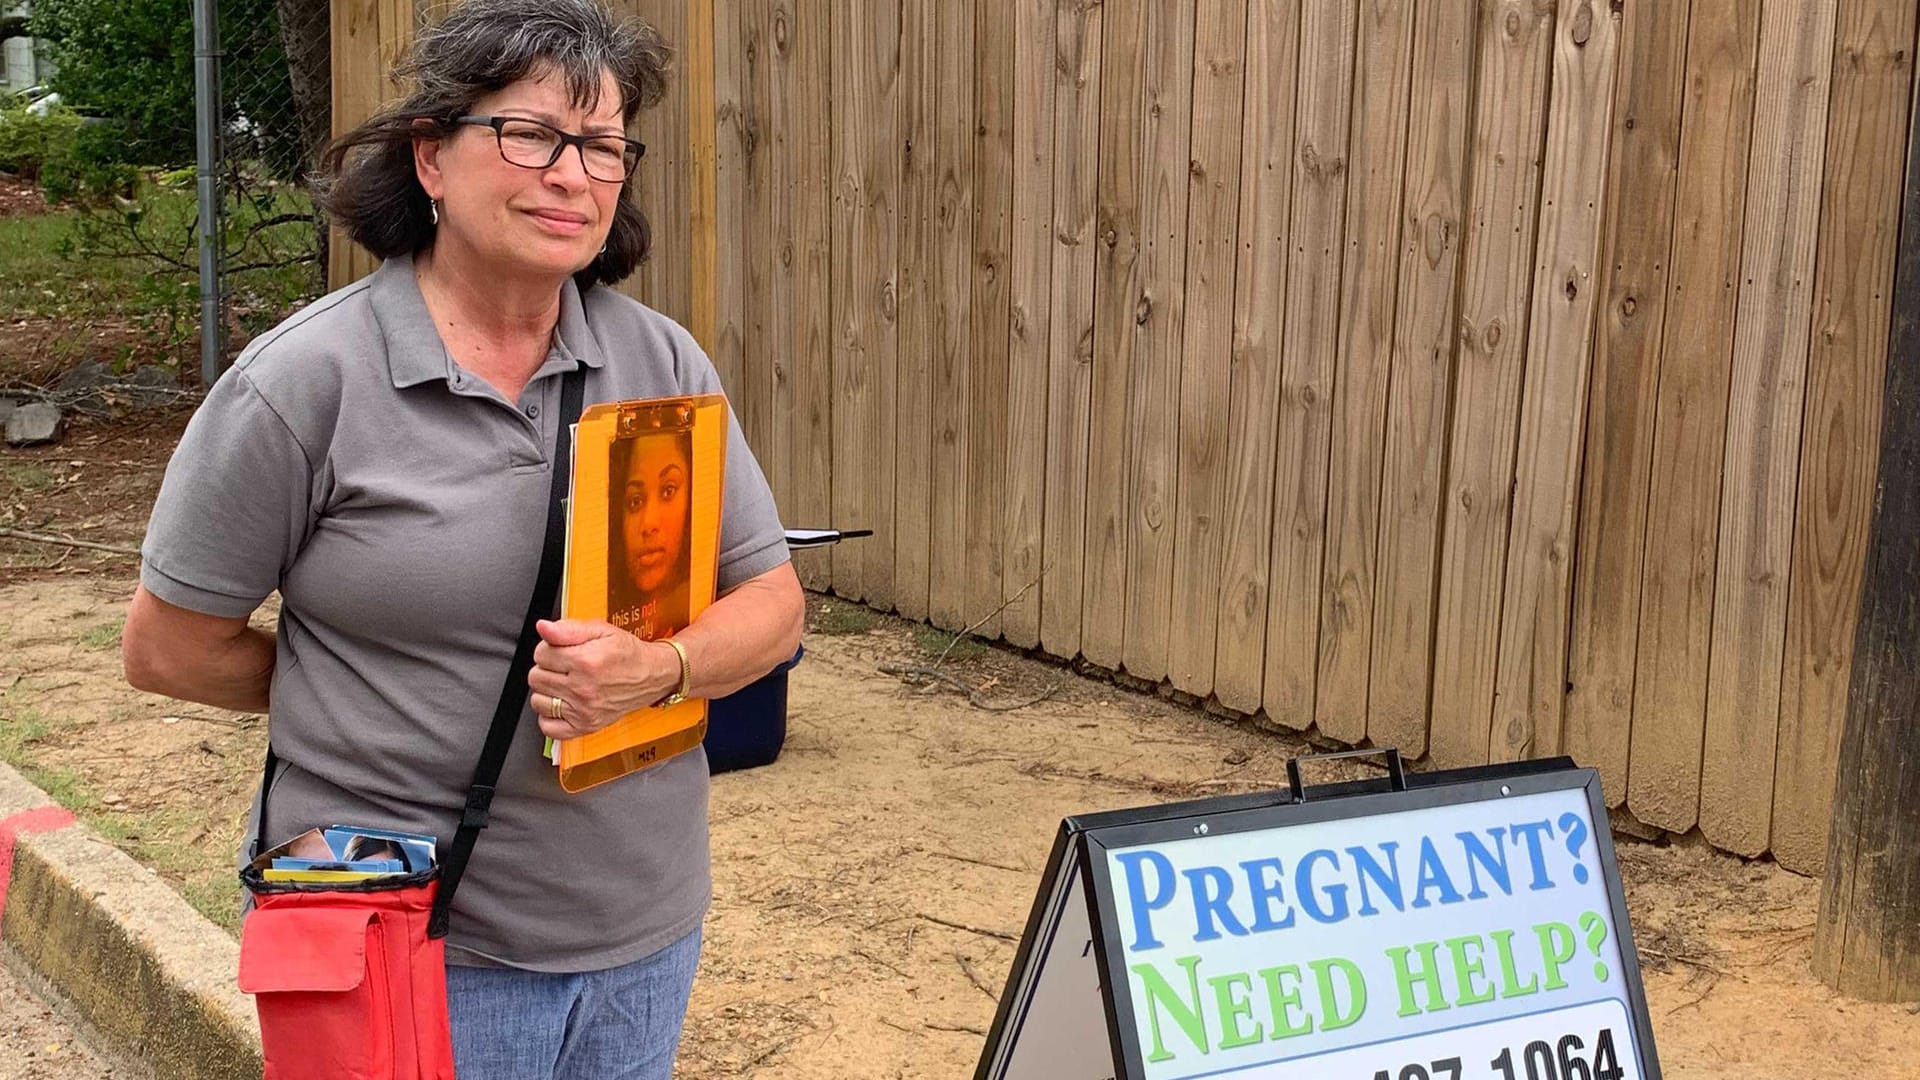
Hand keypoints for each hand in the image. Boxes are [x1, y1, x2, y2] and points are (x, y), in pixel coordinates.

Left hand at [527, 619, 679, 739]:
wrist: (652, 675)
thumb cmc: (627, 653)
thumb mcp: (601, 630)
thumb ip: (568, 629)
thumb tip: (543, 627)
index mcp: (585, 661)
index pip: (540, 654)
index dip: (548, 649)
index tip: (561, 650)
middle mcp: (583, 688)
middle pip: (536, 677)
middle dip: (547, 668)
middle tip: (565, 666)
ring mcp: (583, 710)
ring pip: (538, 700)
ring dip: (547, 691)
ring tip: (564, 684)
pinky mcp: (585, 726)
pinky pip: (548, 727)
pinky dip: (549, 716)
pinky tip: (561, 704)